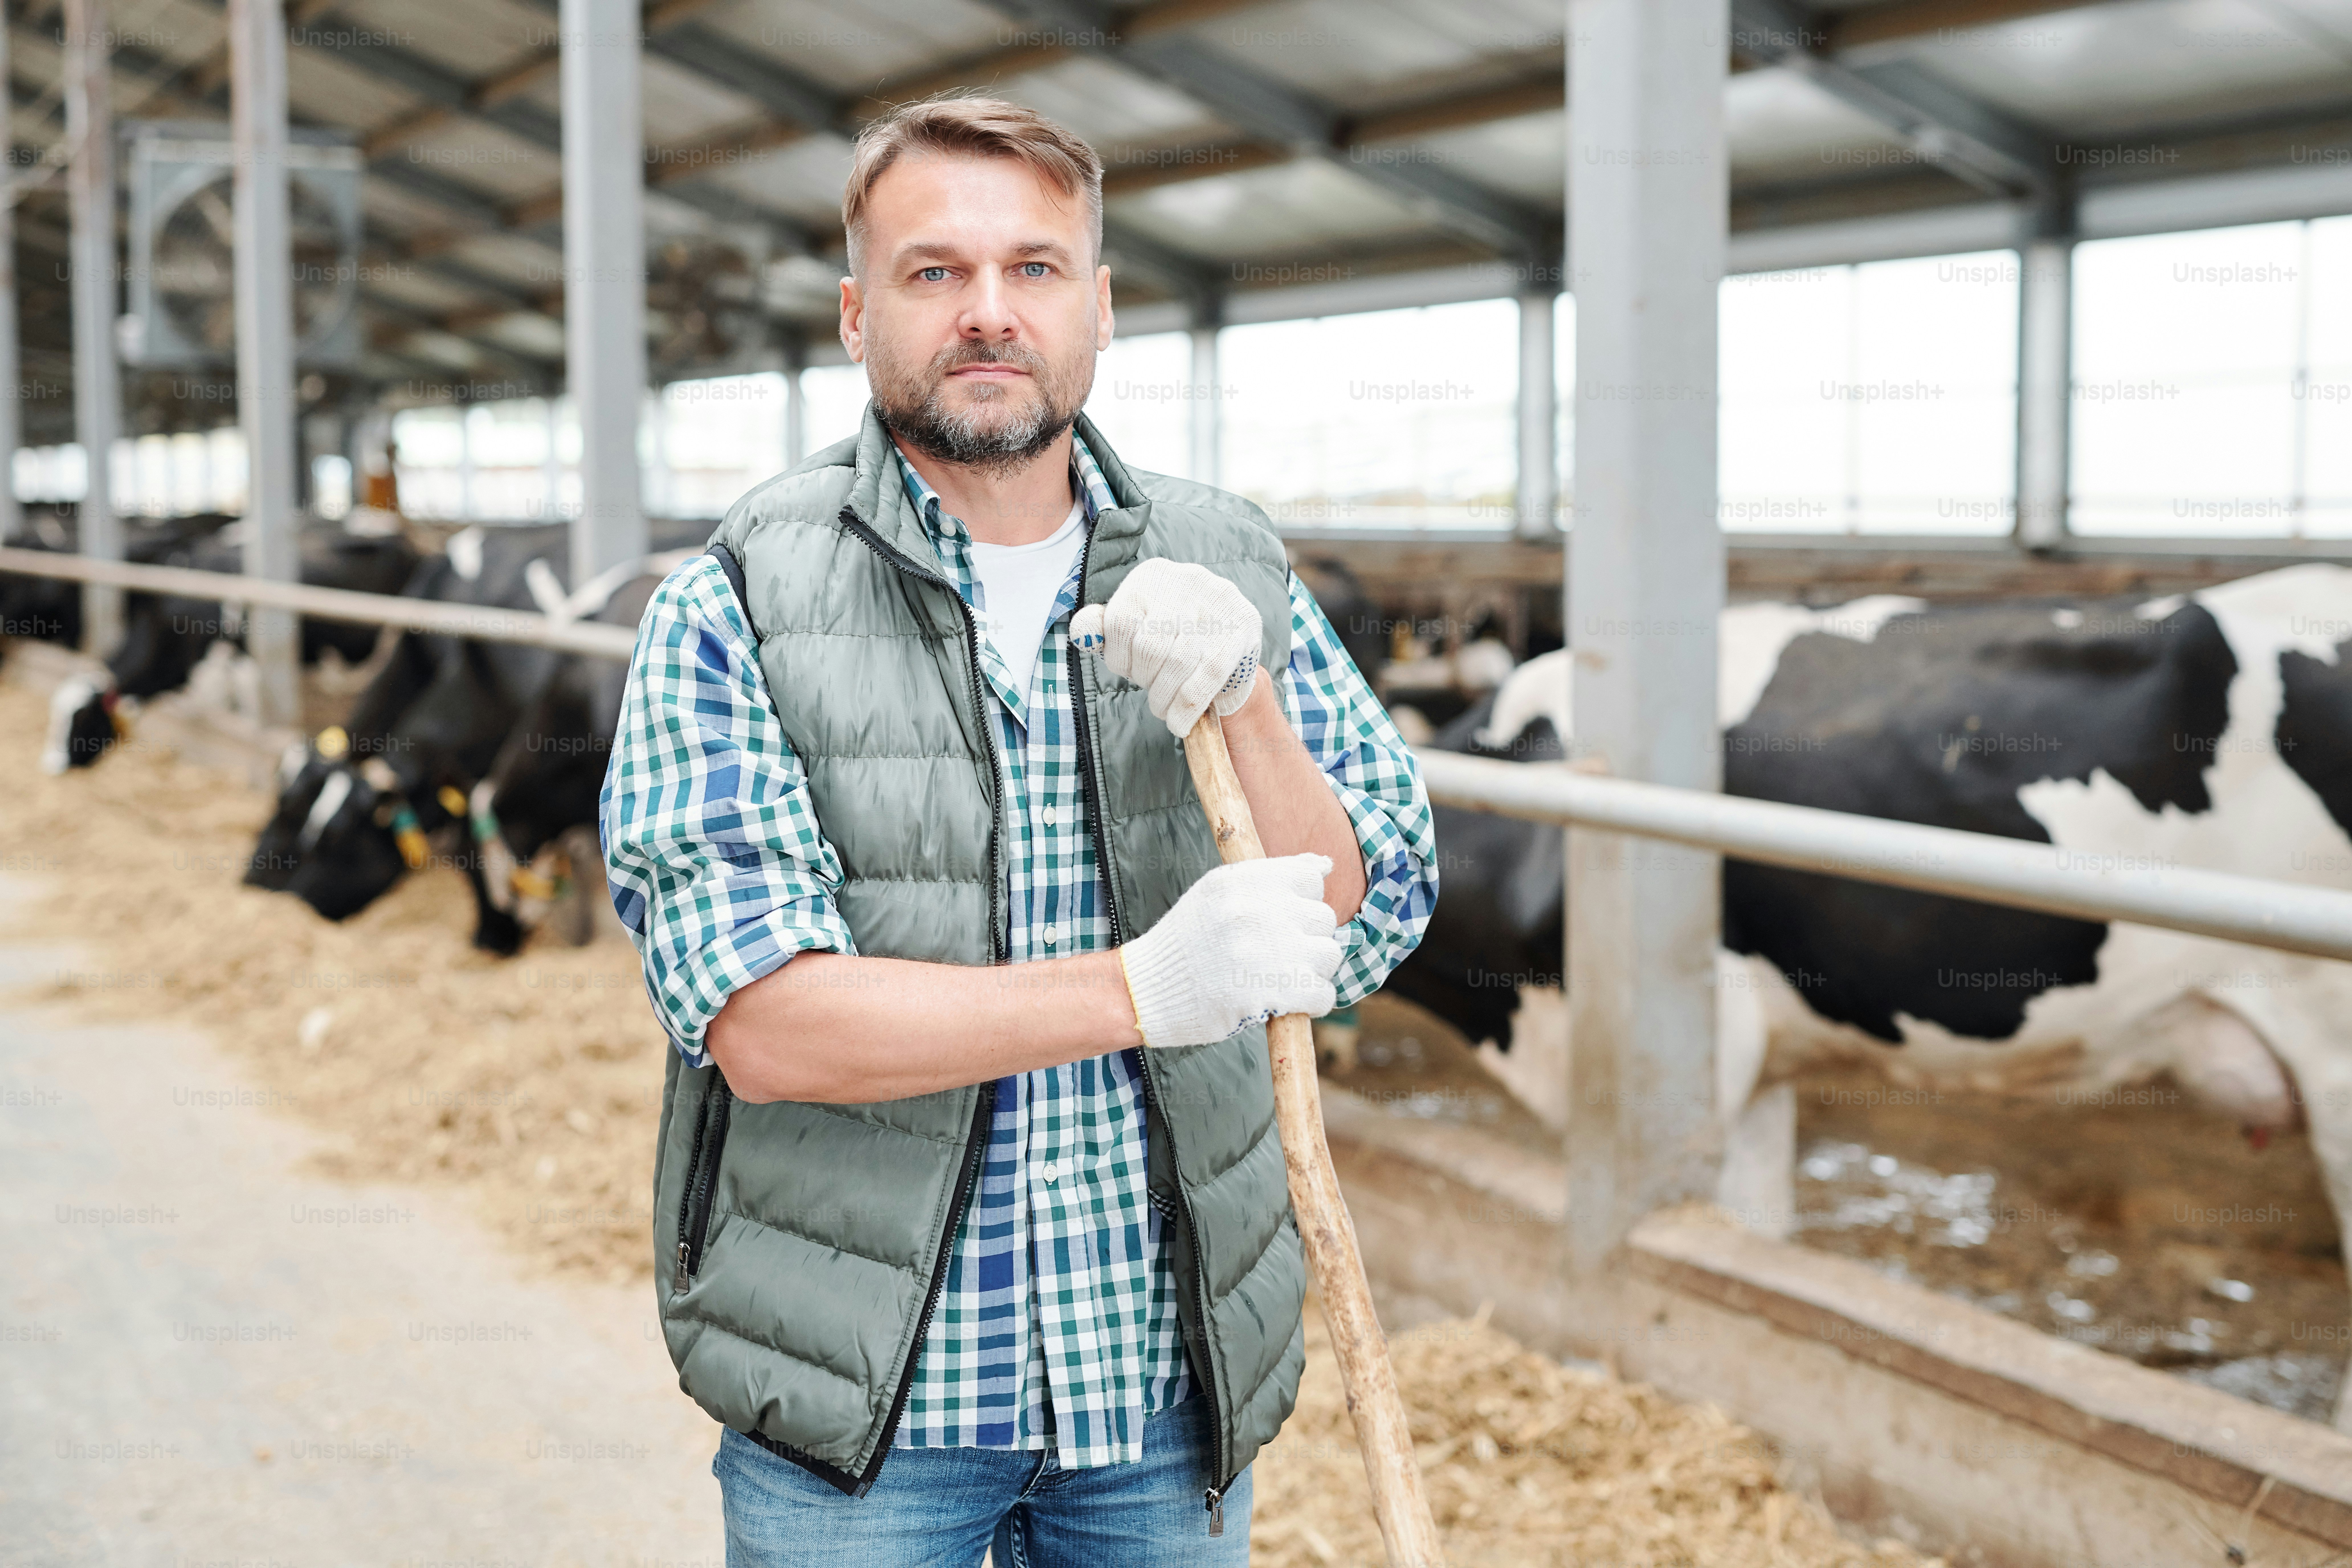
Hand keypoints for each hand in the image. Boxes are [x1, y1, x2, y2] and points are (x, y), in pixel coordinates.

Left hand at [1070, 559, 1260, 738]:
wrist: (1232, 638)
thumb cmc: (1173, 635)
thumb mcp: (1135, 624)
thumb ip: (1103, 627)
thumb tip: (1083, 634)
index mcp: (1153, 575)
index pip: (1120, 622)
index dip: (1117, 658)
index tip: (1127, 671)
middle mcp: (1187, 579)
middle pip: (1149, 645)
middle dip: (1144, 679)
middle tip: (1151, 692)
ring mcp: (1218, 603)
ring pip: (1178, 662)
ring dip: (1165, 698)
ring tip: (1163, 709)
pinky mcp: (1243, 628)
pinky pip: (1207, 676)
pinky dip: (1187, 707)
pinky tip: (1180, 722)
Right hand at [1118, 854, 1340, 1047]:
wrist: (1146, 991)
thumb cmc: (1186, 944)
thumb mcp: (1217, 893)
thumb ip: (1269, 878)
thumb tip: (1325, 865)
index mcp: (1240, 881)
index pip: (1309, 877)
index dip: (1304, 901)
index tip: (1285, 920)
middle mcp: (1254, 910)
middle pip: (1322, 918)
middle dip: (1308, 939)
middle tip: (1280, 956)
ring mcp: (1263, 951)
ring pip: (1328, 955)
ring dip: (1314, 970)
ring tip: (1285, 978)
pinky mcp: (1267, 992)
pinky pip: (1323, 993)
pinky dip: (1314, 1001)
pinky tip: (1291, 1002)